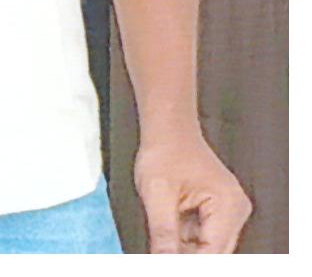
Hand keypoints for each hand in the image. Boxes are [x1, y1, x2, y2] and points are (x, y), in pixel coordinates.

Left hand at [134, 128, 253, 252]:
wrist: (167, 129)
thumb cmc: (165, 149)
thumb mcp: (156, 192)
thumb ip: (163, 233)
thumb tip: (164, 261)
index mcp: (227, 203)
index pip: (212, 253)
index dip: (187, 262)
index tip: (166, 261)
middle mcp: (235, 209)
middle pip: (214, 253)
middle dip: (187, 255)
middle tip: (163, 249)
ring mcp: (229, 211)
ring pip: (209, 249)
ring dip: (186, 247)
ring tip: (167, 225)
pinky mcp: (220, 212)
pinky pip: (205, 238)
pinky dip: (187, 238)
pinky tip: (172, 223)